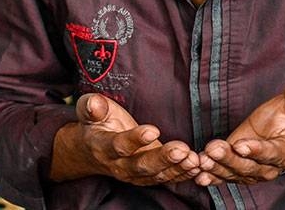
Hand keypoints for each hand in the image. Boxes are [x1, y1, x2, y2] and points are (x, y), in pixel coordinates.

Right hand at [73, 93, 201, 185]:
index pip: (119, 145)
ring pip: (157, 174)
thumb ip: (92, 107)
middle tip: (181, 149)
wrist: (91, 150)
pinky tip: (196, 166)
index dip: (135, 139)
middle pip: (142, 165)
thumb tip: (95, 104)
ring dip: (177, 168)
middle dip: (163, 158)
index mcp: (103, 146)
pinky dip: (182, 174)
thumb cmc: (96, 124)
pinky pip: (165, 179)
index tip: (153, 130)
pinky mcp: (148, 177)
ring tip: (193, 159)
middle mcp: (119, 165)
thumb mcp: (88, 110)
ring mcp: (134, 174)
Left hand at [196, 83, 284, 185]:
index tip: (241, 145)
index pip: (271, 152)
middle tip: (213, 149)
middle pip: (248, 166)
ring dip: (217, 168)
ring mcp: (251, 172)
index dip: (256, 150)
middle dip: (229, 159)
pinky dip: (211, 178)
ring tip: (202, 161)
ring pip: (233, 173)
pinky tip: (199, 176)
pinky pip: (224, 177)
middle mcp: (268, 167)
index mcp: (284, 152)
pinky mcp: (236, 171)